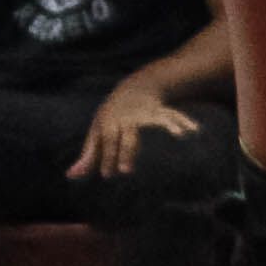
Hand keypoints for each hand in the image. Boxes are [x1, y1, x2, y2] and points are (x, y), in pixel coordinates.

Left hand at [72, 76, 195, 179]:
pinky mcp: (161, 111)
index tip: (107, 175)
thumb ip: (88, 156)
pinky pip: (174, 115)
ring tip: (179, 136)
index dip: (106, 157)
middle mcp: (128, 117)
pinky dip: (183, 121)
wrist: (132, 89)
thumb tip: (70, 176)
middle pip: (128, 135)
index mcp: (110, 122)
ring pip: (155, 119)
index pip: (106, 141)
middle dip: (126, 152)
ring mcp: (146, 113)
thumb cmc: (110, 118)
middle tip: (126, 172)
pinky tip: (194, 131)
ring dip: (166, 125)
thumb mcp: (97, 133)